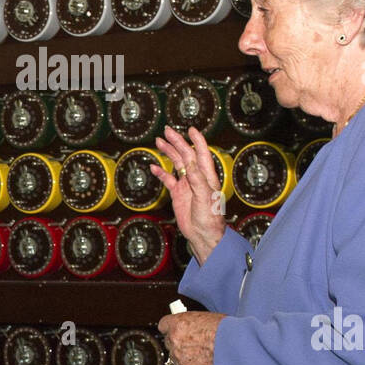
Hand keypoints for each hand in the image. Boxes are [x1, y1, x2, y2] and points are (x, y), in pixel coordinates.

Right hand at [150, 126, 226, 263]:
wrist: (202, 235)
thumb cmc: (210, 218)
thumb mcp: (205, 196)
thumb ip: (197, 178)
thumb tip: (190, 161)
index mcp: (207, 176)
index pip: (202, 153)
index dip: (197, 140)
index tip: (190, 129)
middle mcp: (197, 178)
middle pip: (186, 155)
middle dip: (177, 142)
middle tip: (167, 131)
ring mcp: (187, 185)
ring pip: (177, 164)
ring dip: (169, 153)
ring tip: (159, 142)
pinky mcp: (178, 194)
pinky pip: (168, 179)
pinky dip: (161, 172)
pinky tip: (154, 166)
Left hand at [157, 311, 222, 364]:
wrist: (232, 345)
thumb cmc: (223, 329)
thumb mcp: (204, 318)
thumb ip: (190, 323)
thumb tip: (187, 327)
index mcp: (177, 322)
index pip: (163, 325)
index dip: (170, 328)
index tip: (174, 330)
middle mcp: (174, 338)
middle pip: (168, 341)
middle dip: (178, 343)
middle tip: (191, 344)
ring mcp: (178, 354)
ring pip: (174, 356)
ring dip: (184, 356)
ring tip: (200, 354)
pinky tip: (201, 363)